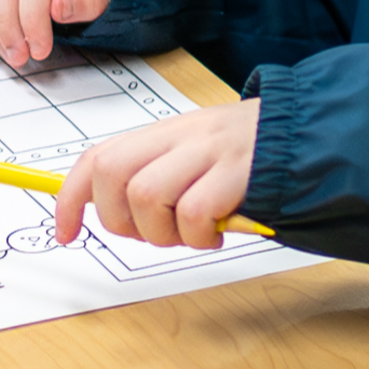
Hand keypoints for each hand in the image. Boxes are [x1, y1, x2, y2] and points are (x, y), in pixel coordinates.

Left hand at [55, 98, 258, 252]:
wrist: (303, 134)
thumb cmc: (244, 156)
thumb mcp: (192, 157)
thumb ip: (156, 176)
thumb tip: (112, 214)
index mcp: (162, 133)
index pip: (97, 158)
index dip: (71, 197)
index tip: (65, 232)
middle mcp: (179, 136)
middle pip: (113, 175)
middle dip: (120, 219)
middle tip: (154, 233)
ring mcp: (206, 151)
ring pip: (147, 196)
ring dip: (162, 232)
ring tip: (190, 233)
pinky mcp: (235, 173)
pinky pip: (193, 213)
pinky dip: (197, 236)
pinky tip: (216, 232)